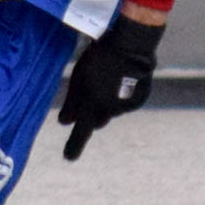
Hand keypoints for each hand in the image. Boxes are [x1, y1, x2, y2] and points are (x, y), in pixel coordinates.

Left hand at [59, 13, 166, 158]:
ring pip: (112, 111)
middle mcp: (110, 112)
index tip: (68, 158)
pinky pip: (126, 104)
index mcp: (92, 106)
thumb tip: (64, 122)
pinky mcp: (139, 102)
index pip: (81, 132)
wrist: (132, 46)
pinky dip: (122, 96)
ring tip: (109, 77)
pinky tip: (122, 78)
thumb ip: (72, 103)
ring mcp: (126, 108)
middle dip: (93, 114)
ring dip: (108, 101)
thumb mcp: (79, 78)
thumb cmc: (99, 58)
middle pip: (97, 120)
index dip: (73, 146)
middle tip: (91, 94)